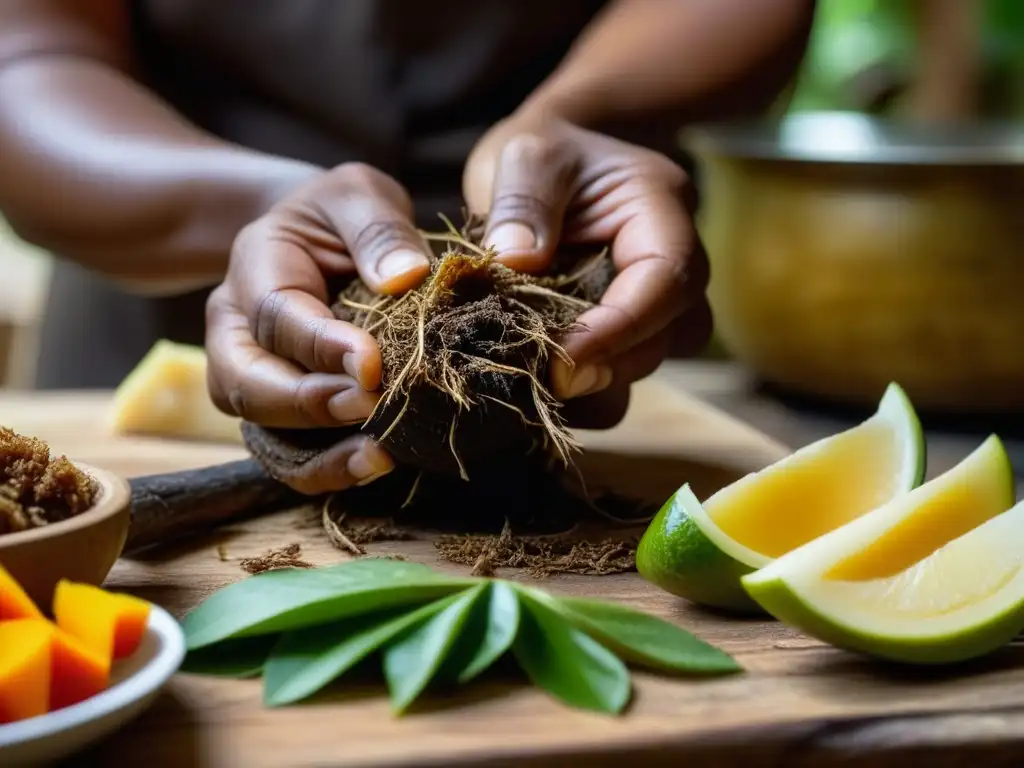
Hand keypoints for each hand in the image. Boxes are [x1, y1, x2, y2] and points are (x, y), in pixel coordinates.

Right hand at [205, 163, 433, 493]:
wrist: (317, 240)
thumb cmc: (340, 216)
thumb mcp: (358, 195)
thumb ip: (377, 226)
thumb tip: (406, 276)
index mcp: (254, 269)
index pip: (276, 316)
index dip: (321, 346)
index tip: (373, 365)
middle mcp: (238, 331)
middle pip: (247, 386)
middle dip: (309, 405)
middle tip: (371, 407)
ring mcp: (253, 378)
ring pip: (261, 433)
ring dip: (317, 454)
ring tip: (380, 456)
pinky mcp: (281, 413)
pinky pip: (289, 456)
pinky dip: (327, 469)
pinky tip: (377, 464)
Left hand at [463, 114, 711, 428]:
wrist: (547, 168)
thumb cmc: (543, 153)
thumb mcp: (527, 154)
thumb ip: (522, 200)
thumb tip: (516, 261)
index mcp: (661, 214)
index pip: (667, 280)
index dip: (621, 327)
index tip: (562, 358)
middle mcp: (673, 266)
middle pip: (665, 336)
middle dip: (605, 364)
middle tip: (537, 376)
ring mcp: (653, 306)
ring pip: (646, 366)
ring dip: (595, 387)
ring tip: (532, 383)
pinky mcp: (624, 335)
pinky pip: (618, 380)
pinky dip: (581, 393)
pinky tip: (531, 385)